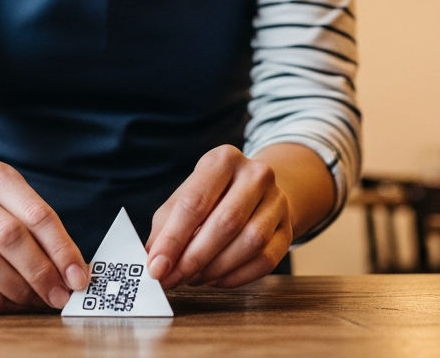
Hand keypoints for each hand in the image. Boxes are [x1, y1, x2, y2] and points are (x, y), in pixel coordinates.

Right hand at [0, 160, 88, 312]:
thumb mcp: (15, 206)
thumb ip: (43, 234)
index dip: (61, 249)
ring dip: (18, 288)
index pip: (37, 213)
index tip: (78, 277)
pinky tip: (11, 304)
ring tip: (37, 301)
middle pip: (9, 236)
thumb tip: (74, 273)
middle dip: (40, 272)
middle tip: (59, 295)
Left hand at [145, 145, 292, 288]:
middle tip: (173, 279)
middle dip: (194, 258)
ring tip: (194, 278)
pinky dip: (238, 276)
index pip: (195, 203)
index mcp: (223, 159)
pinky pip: (266, 260)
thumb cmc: (211, 197)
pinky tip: (217, 279)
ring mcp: (277, 201)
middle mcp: (255, 174)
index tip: (157, 268)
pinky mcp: (287, 228)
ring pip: (250, 242)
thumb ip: (166, 229)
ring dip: (216, 268)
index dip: (173, 240)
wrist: (256, 191)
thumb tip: (152, 262)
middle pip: (226, 223)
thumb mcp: (184, 199)